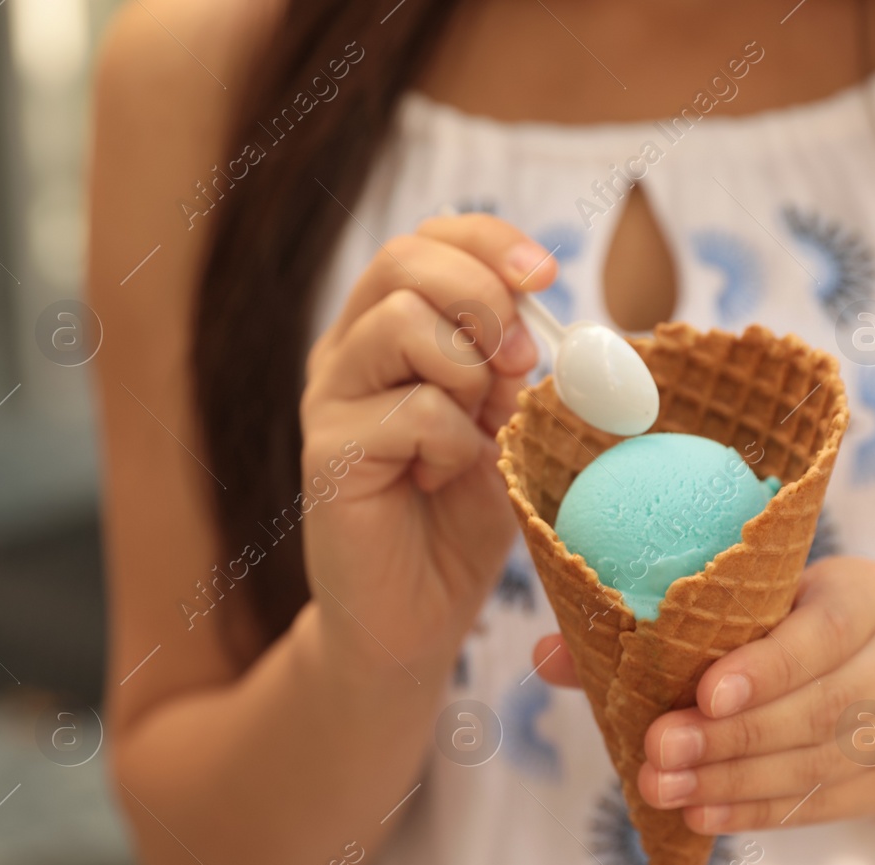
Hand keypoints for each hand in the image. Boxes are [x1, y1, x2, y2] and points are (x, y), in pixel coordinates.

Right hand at [301, 215, 556, 670]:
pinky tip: (438, 479)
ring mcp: (331, 397)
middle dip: (483, 298)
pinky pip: (413, 410)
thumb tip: (536, 313)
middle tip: (516, 361)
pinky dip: (452, 444)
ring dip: (466, 375)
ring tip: (470, 433)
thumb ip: (512, 369)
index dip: (489, 241)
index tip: (546, 274)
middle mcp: (349, 350)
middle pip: (404, 258)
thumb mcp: (506, 427)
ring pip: (402, 321)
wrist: (417, 615)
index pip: (427, 239)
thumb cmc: (460, 518)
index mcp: (389, 329)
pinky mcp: (328, 451)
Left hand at [533, 557, 874, 831]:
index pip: (828, 629)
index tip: (704, 693)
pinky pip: (822, 806)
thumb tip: (548, 654)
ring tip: (663, 788)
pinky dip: (756, 813)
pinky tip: (701, 814)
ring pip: (820, 762)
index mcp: (866, 592)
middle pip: (823, 706)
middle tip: (657, 752)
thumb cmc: (772, 628)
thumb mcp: (731, 609)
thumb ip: (646, 627)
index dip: (769, 666)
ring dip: (734, 781)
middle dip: (733, 736)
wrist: (856, 674)